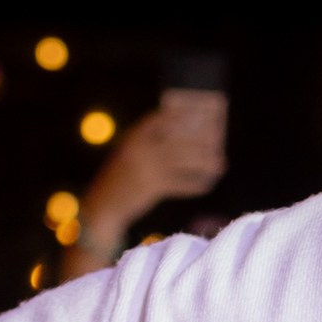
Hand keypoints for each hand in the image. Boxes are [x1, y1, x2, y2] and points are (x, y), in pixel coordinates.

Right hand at [76, 92, 228, 259]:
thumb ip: (148, 145)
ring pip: (183, 160)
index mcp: (133, 137)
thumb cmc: (119, 180)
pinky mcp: (152, 188)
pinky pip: (181, 184)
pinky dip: (195, 184)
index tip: (197, 115)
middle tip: (217, 142)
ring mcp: (146, 168)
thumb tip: (181, 139)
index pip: (158, 118)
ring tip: (220, 164)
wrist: (101, 207)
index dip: (179, 115)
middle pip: (178, 139)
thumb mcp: (128, 156)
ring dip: (204, 162)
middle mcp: (140, 148)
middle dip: (200, 141)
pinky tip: (206, 184)